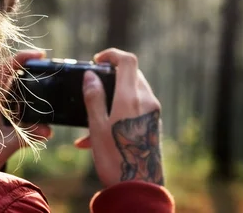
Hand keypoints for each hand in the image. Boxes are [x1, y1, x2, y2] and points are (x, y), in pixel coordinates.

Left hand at [0, 50, 51, 169]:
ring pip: (0, 83)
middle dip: (23, 66)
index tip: (40, 54)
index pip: (6, 67)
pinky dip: (11, 95)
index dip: (23, 57)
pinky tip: (21, 107)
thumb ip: (27, 137)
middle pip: (4, 71)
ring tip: (35, 84)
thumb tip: (48, 131)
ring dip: (17, 81)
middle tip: (42, 68)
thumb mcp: (4, 146)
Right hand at [75, 48, 162, 186]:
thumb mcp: (97, 127)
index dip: (112, 55)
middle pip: (132, 75)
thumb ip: (94, 98)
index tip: (97, 60)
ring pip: (132, 92)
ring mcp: (152, 113)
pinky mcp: (153, 124)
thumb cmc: (116, 158)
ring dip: (112, 97)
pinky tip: (95, 136)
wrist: (139, 188)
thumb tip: (90, 76)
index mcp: (132, 98)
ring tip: (89, 120)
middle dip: (111, 77)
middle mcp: (147, 101)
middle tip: (92, 87)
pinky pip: (135, 109)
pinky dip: (118, 113)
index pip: (128, 61)